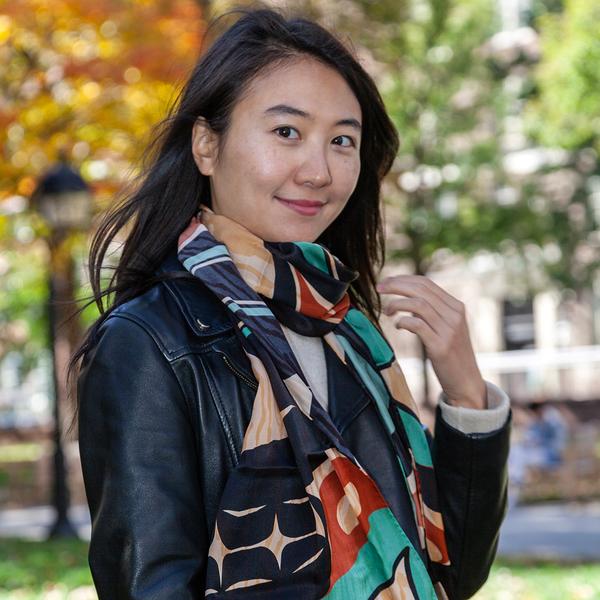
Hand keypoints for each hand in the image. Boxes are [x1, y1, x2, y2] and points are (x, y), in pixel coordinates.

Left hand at [377, 275, 485, 408]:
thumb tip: (406, 298)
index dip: (403, 279)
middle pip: (421, 289)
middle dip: (395, 285)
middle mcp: (454, 315)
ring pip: (418, 304)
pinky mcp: (441, 346)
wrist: (466, 382)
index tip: (386, 282)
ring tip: (387, 311)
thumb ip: (431, 312)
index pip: (426, 283)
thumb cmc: (451, 354)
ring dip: (397, 304)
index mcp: (456, 306)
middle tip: (378, 289)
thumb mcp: (446, 327)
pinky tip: (397, 325)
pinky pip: (417, 325)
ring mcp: (449, 330)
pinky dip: (403, 322)